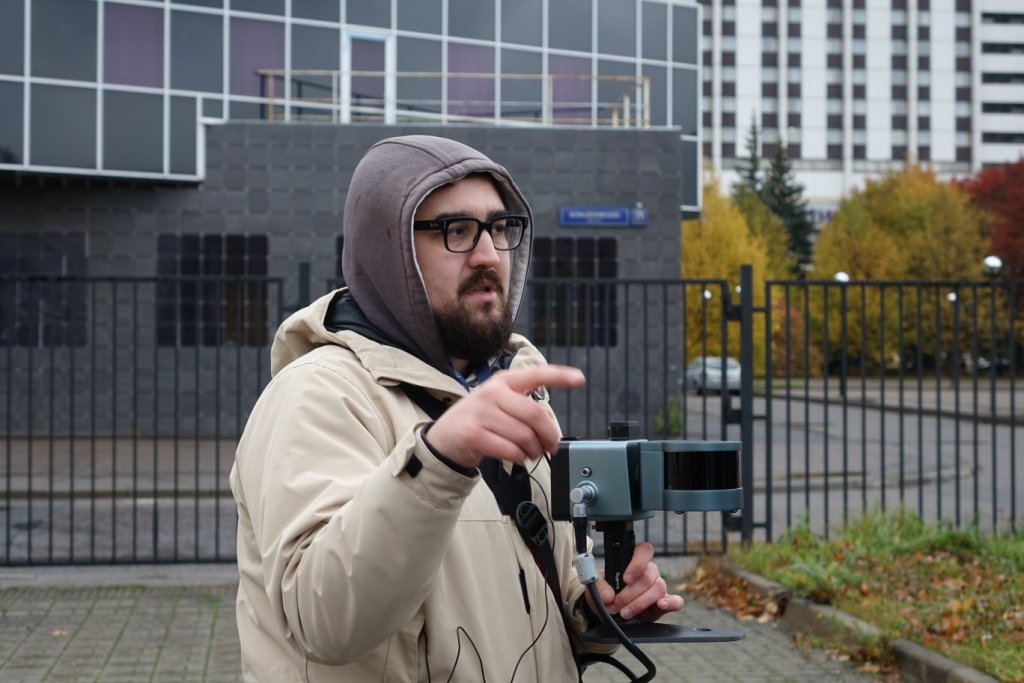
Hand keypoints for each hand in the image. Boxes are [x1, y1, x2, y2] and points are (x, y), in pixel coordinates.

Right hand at [423, 365, 584, 468]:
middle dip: (550, 435)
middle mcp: (492, 393)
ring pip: (525, 436)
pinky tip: (516, 456)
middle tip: (551, 446)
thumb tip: (551, 429)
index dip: (559, 376)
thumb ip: (524, 409)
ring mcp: (481, 413)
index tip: (579, 379)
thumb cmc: (479, 421)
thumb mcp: (499, 404)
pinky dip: (519, 458)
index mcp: (503, 382)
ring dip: (533, 451)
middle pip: (535, 414)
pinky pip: (510, 450)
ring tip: (530, 453)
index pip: (536, 374)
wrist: (443, 438)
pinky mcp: (474, 435)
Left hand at [586, 542, 684, 621]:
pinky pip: (676, 601)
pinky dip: (671, 603)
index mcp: (633, 561)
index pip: (644, 551)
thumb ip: (599, 587)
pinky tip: (661, 605)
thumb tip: (609, 595)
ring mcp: (657, 587)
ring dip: (640, 603)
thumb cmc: (604, 592)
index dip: (638, 563)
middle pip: (648, 576)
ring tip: (624, 613)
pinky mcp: (663, 604)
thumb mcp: (595, 587)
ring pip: (658, 588)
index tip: (626, 578)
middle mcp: (649, 572)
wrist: (608, 611)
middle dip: (630, 593)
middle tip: (616, 605)